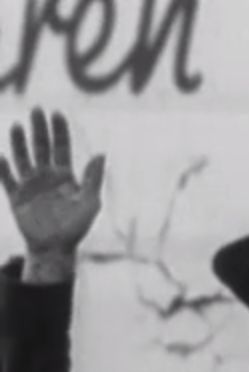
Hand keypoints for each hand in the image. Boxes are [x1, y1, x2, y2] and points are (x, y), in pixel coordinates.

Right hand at [1, 108, 104, 254]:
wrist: (56, 248)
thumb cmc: (76, 227)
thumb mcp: (90, 202)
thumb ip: (93, 178)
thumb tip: (101, 153)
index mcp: (65, 176)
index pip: (61, 148)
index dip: (59, 131)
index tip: (57, 113)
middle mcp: (46, 176)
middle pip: (41, 147)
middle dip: (39, 129)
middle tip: (37, 109)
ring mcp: (30, 184)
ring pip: (23, 158)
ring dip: (20, 142)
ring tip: (18, 125)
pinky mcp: (16, 196)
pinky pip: (8, 179)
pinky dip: (4, 168)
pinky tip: (2, 156)